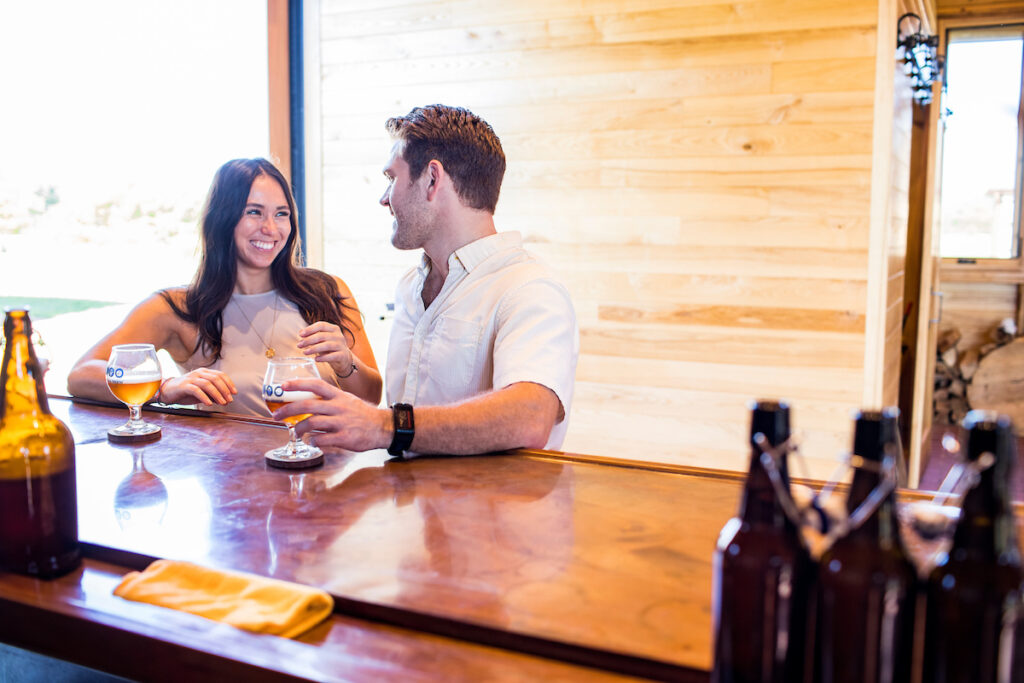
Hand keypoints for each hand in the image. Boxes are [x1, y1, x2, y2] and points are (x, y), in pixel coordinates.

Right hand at [157, 368, 236, 405]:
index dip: (229, 383)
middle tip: (229, 400)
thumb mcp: (202, 392)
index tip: (234, 393)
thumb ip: (213, 394)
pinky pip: (196, 390)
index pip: (220, 375)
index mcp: (204, 372)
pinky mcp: (184, 386)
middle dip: (225, 390)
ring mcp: (191, 378)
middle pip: (216, 379)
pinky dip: (204, 397)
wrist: (167, 391)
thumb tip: (226, 399)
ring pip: (207, 384)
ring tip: (222, 403)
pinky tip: (209, 404)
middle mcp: (198, 373)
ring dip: (217, 394)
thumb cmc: (186, 392)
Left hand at [274, 377, 388, 451]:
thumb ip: (329, 399)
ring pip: (312, 423)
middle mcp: (338, 407)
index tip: (283, 386)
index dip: (298, 384)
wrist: (382, 427)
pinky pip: (322, 440)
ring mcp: (341, 422)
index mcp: (338, 396)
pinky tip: (312, 442)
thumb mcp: (347, 400)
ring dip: (299, 429)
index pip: (315, 385)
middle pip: (307, 405)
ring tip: (296, 432)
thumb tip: (308, 401)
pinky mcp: (345, 438)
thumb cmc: (362, 414)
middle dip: (288, 410)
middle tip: (276, 416)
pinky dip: (313, 441)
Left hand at [297, 322, 354, 378]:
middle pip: (322, 335)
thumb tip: (300, 332)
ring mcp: (342, 345)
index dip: (310, 329)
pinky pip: (332, 356)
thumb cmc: (330, 347)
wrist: (344, 358)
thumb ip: (312, 335)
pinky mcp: (343, 355)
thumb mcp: (322, 340)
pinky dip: (323, 358)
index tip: (300, 334)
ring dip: (314, 349)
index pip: (321, 325)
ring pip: (327, 345)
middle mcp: (338, 336)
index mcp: (333, 329)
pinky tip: (316, 359)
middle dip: (309, 340)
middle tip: (299, 345)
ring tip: (305, 352)